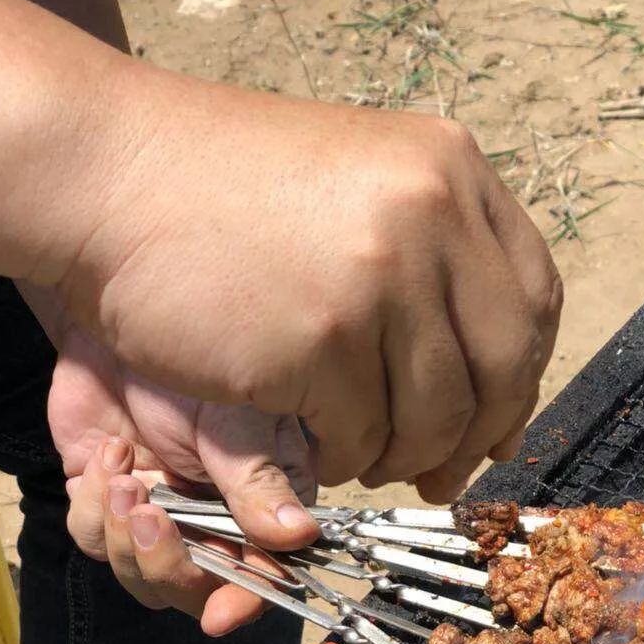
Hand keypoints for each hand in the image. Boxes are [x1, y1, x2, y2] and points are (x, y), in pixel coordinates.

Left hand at [26, 283, 318, 632]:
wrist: (114, 306)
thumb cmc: (197, 348)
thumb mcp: (239, 418)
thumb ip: (261, 483)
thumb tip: (299, 538)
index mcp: (263, 503)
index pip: (266, 573)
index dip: (247, 600)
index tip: (221, 615)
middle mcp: (214, 519)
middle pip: (197, 589)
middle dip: (170, 565)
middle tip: (154, 515)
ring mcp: (160, 512)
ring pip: (140, 575)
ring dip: (127, 539)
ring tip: (126, 479)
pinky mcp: (106, 499)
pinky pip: (93, 538)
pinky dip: (93, 505)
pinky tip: (107, 455)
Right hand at [51, 61, 561, 502]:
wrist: (108, 172)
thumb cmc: (225, 191)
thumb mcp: (358, 183)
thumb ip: (434, 260)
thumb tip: (496, 383)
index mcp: (451, 170)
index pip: (535, 301)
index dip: (522, 375)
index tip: (495, 419)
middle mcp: (429, 215)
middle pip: (503, 368)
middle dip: (475, 436)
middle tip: (439, 472)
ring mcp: (377, 278)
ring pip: (435, 416)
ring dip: (403, 454)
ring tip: (362, 450)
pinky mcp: (319, 341)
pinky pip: (363, 435)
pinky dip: (344, 456)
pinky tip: (315, 440)